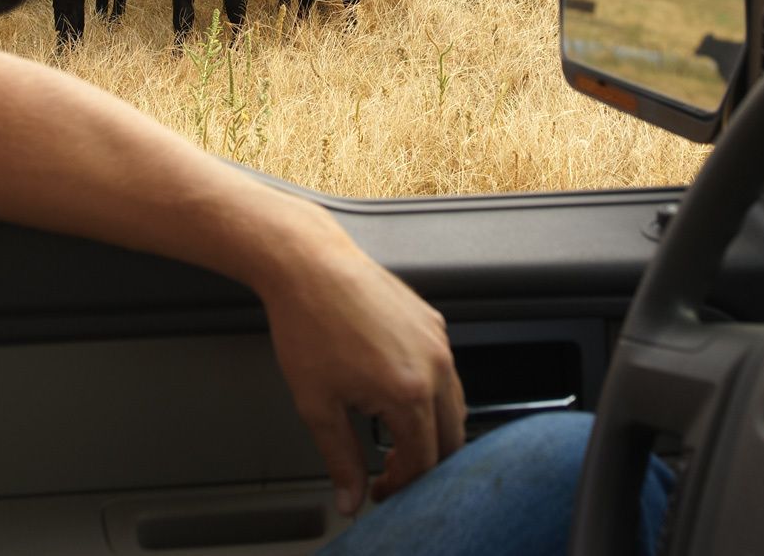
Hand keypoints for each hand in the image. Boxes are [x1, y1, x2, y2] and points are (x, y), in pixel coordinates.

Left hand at [259, 232, 466, 515]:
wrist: (309, 266)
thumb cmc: (309, 325)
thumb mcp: (317, 406)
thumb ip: (341, 459)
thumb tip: (350, 498)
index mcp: (409, 393)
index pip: (423, 461)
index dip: (401, 486)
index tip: (379, 490)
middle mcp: (434, 366)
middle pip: (451, 438)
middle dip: (423, 463)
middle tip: (390, 471)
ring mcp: (437, 341)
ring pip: (454, 404)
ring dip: (432, 429)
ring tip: (394, 437)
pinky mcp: (432, 322)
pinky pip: (445, 371)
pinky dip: (432, 394)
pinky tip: (398, 395)